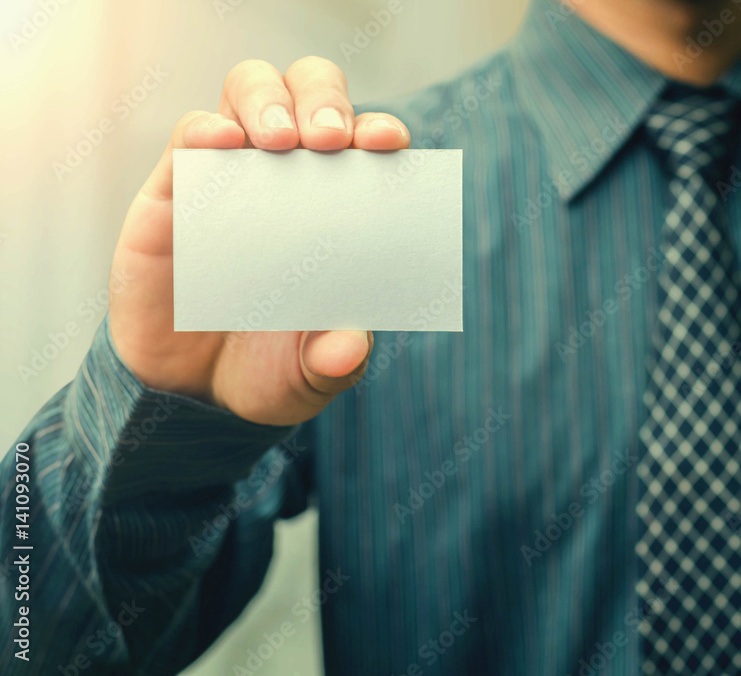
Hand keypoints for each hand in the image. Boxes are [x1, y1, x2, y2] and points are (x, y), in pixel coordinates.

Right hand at [108, 57, 409, 425]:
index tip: (389, 144)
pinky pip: (188, 138)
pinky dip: (204, 130)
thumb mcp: (310, 376)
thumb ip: (333, 360)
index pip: (366, 145)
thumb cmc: (267, 370)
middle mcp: (290, 177)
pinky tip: (221, 143)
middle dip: (325, 100)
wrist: (190, 396)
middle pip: (310, 93)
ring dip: (269, 102)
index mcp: (340, 207)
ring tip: (280, 141)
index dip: (379, 131)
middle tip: (330, 139)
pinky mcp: (174, 192)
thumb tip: (351, 346)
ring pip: (250, 92)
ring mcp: (231, 176)